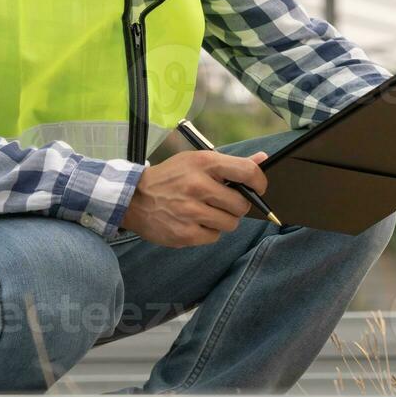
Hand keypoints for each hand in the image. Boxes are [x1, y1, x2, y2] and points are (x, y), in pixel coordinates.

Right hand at [119, 150, 269, 247]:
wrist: (132, 198)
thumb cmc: (171, 178)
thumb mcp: (197, 161)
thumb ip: (232, 163)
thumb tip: (263, 159)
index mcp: (204, 164)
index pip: (247, 172)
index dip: (259, 182)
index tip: (257, 188)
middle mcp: (198, 186)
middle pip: (242, 204)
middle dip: (236, 206)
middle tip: (222, 202)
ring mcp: (191, 212)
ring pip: (230, 224)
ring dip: (223, 220)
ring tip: (205, 212)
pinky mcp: (185, 234)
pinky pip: (214, 237)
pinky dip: (208, 232)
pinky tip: (193, 222)